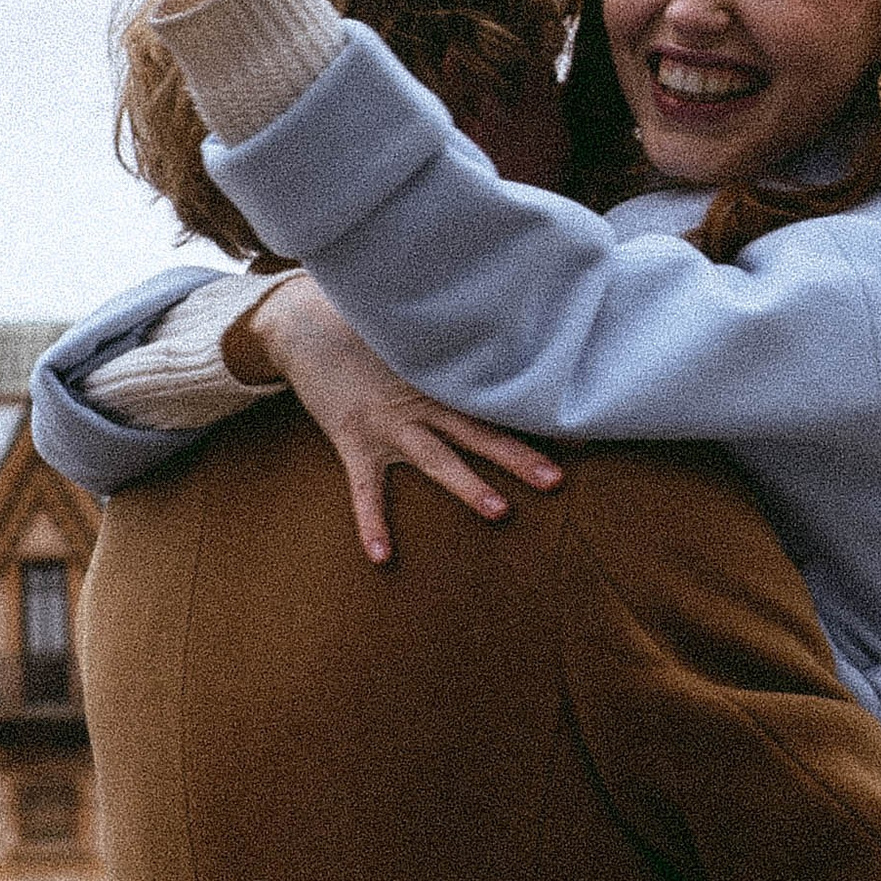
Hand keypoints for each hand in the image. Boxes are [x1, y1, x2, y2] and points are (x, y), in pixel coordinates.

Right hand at [245, 275, 562, 566]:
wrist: (298, 322)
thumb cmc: (360, 327)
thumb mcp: (411, 334)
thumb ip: (448, 348)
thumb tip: (495, 336)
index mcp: (439, 379)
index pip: (496, 400)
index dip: (536, 417)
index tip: (581, 435)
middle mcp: (420, 403)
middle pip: (479, 432)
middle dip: (518, 457)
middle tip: (557, 480)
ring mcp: (387, 424)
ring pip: (437, 459)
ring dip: (468, 486)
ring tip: (500, 512)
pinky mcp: (352, 439)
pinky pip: (365, 490)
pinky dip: (372, 523)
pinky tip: (381, 558)